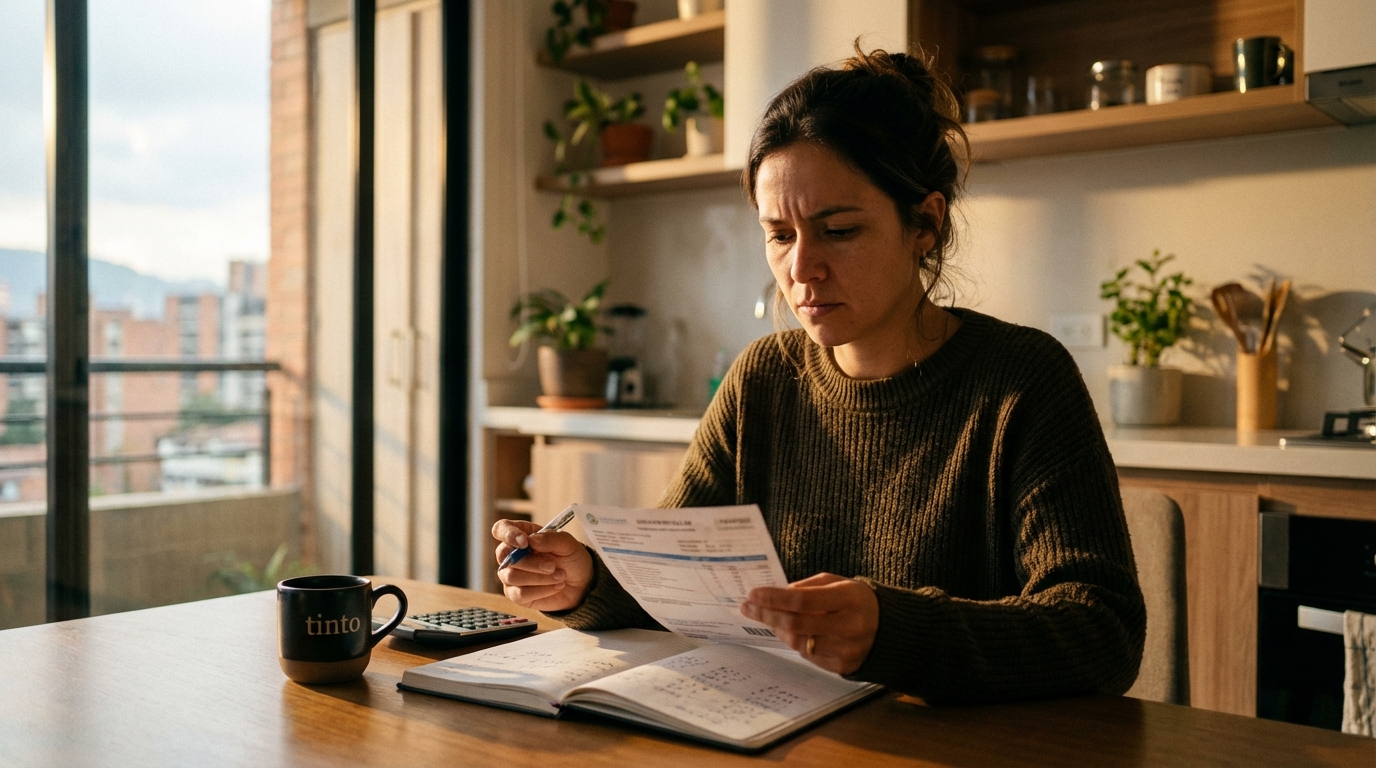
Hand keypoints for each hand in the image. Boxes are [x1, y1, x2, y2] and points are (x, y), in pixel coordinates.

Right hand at [492, 519, 593, 611]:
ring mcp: (511, 575)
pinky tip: (555, 587)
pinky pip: (519, 594)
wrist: (582, 584)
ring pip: (511, 576)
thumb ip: (550, 538)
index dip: (508, 534)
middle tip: (553, 566)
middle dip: (531, 562)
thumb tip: (530, 540)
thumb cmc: (571, 559)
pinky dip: (541, 590)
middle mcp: (512, 554)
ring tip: (560, 576)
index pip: (501, 529)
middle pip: (504, 555)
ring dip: (539, 577)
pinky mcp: (516, 594)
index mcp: (522, 535)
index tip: (525, 542)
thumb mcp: (568, 544)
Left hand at [740, 573, 878, 674]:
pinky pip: (808, 655)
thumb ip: (808, 587)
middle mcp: (850, 626)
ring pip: (799, 643)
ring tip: (767, 618)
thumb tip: (777, 595)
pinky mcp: (843, 666)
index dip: (774, 598)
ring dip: (778, 629)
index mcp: (849, 599)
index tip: (753, 594)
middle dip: (767, 615)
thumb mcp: (838, 583)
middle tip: (748, 608)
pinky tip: (787, 631)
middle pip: (796, 624)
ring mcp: (847, 649)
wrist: (889, 629)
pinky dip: (794, 642)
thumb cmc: (856, 601)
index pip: (803, 600)